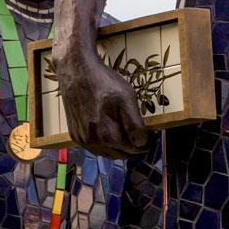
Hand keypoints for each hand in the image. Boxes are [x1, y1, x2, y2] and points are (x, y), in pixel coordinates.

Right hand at [53, 43, 152, 157]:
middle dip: (134, 147)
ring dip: (120, 148)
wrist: (77, 74)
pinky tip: (110, 132)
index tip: (152, 136)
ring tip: (128, 136)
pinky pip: (96, 148)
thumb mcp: (128, 99)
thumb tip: (141, 142)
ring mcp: (84, 141)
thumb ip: (135, 125)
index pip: (137, 148)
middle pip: (123, 154)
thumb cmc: (104, 84)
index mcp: (111, 136)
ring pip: (109, 153)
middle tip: (142, 137)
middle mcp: (96, 143)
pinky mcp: (76, 136)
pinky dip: (105, 144)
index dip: (147, 142)